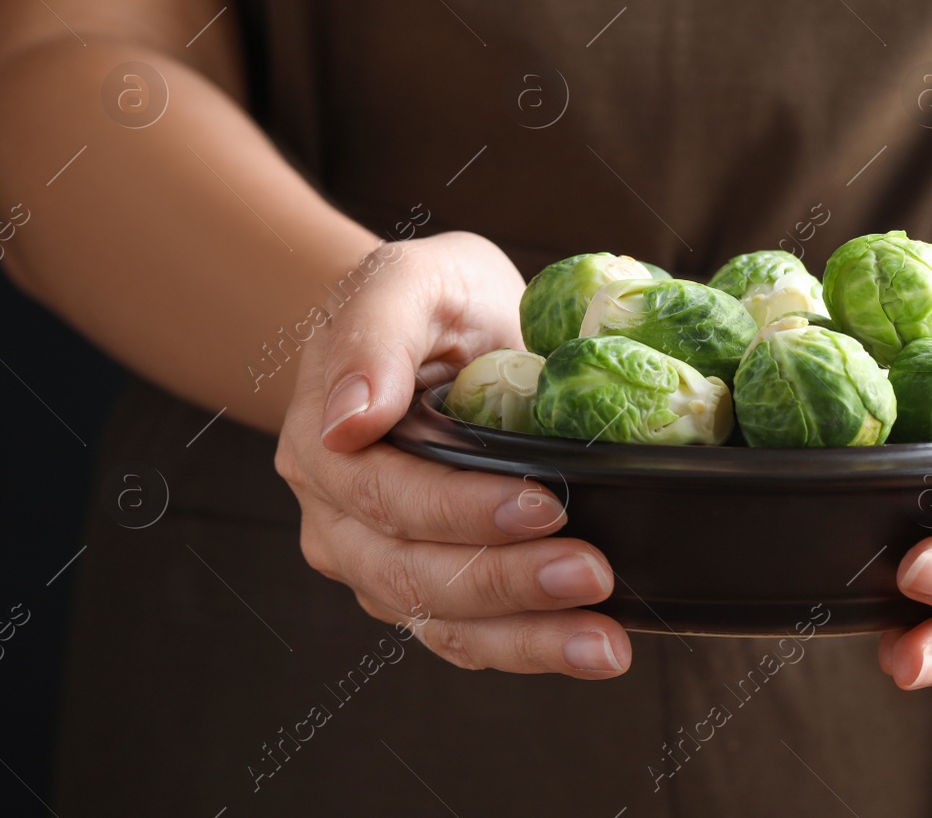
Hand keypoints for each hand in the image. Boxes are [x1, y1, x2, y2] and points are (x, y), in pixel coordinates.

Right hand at [275, 231, 631, 677]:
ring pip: (441, 619)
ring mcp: (380, 561)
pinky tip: (591, 649)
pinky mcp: (428, 588)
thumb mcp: (405, 281)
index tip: (545, 504)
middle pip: (413, 573)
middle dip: (508, 581)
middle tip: (594, 574)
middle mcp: (340, 519)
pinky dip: (529, 649)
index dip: (463, 510)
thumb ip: (370, 335)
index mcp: (326, 446)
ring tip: (605, 646)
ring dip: (528, 639)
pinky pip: (468, 636)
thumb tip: (350, 419)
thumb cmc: (428, 301)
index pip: (387, 497)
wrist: (442, 330)